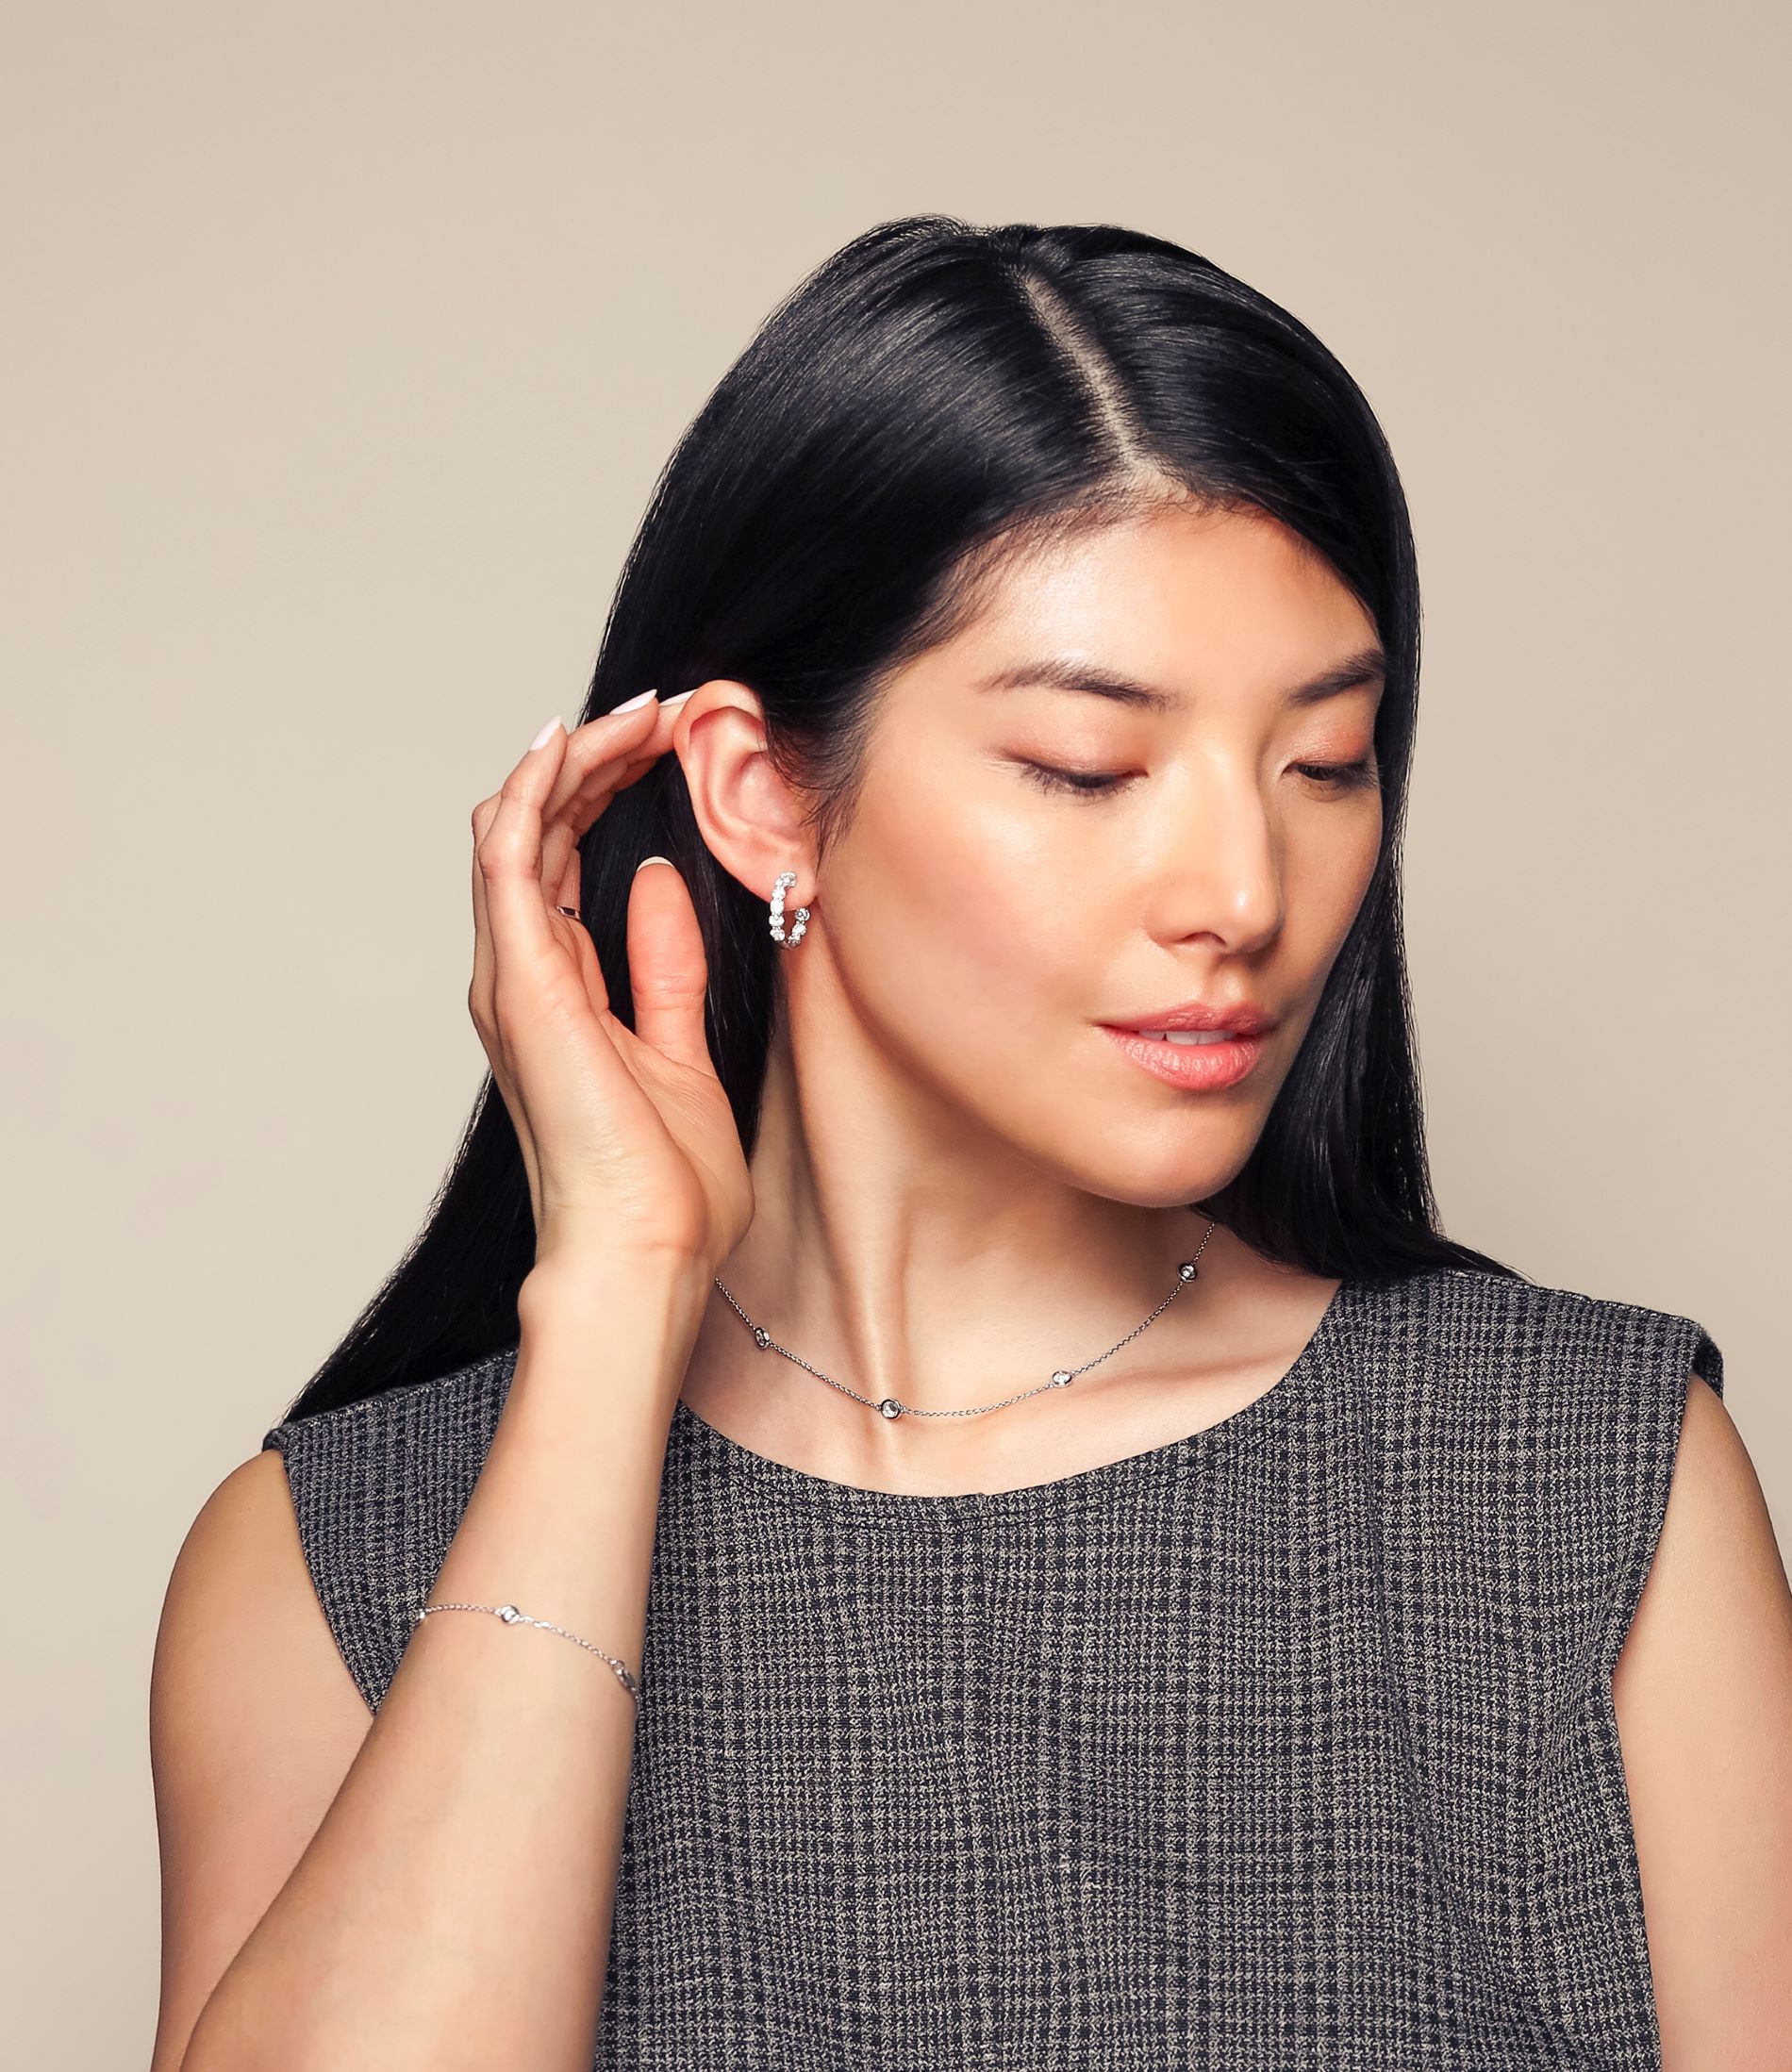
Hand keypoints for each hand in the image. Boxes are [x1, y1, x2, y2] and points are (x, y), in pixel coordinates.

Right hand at [467, 695, 752, 1278]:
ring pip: (517, 829)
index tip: (670, 743)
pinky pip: (511, 858)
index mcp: (556, 992)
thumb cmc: (663, 1186)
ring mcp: (512, 977)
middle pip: (539, 832)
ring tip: (638, 713)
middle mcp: (521, 976)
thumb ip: (662, 967)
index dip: (606, 791)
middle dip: (594, 760)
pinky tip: (572, 742)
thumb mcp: (679, 1050)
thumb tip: (659, 882)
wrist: (644, 1253)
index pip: (564, 860)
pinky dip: (534, 792)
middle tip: (662, 711)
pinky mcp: (521, 982)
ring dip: (572, 761)